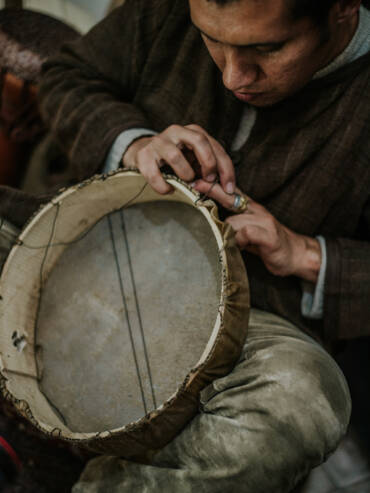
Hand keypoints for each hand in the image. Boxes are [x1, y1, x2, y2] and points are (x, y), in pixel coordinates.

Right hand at [122, 124, 234, 194]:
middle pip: (198, 140)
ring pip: (175, 156)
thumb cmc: (176, 161)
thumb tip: (227, 190)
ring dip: (185, 174)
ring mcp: (159, 142)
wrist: (144, 154)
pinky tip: (169, 189)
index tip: (230, 188)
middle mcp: (177, 132)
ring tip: (186, 183)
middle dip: (209, 163)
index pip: (215, 146)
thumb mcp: (195, 161)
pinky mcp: (144, 155)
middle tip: (209, 180)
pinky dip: (164, 186)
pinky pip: (154, 173)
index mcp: (194, 132)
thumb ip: (210, 171)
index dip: (226, 169)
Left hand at [193, 180, 321, 282]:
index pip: (230, 191)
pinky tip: (238, 246)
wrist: (295, 255)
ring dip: (226, 231)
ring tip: (227, 241)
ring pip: (234, 220)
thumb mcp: (247, 230)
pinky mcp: (269, 235)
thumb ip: (231, 223)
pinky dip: (238, 240)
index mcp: (250, 208)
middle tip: (196, 185)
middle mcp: (256, 210)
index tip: (195, 180)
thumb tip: (207, 221)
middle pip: (230, 197)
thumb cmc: (267, 244)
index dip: (213, 185)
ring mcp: (264, 221)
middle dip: (212, 191)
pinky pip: (247, 232)